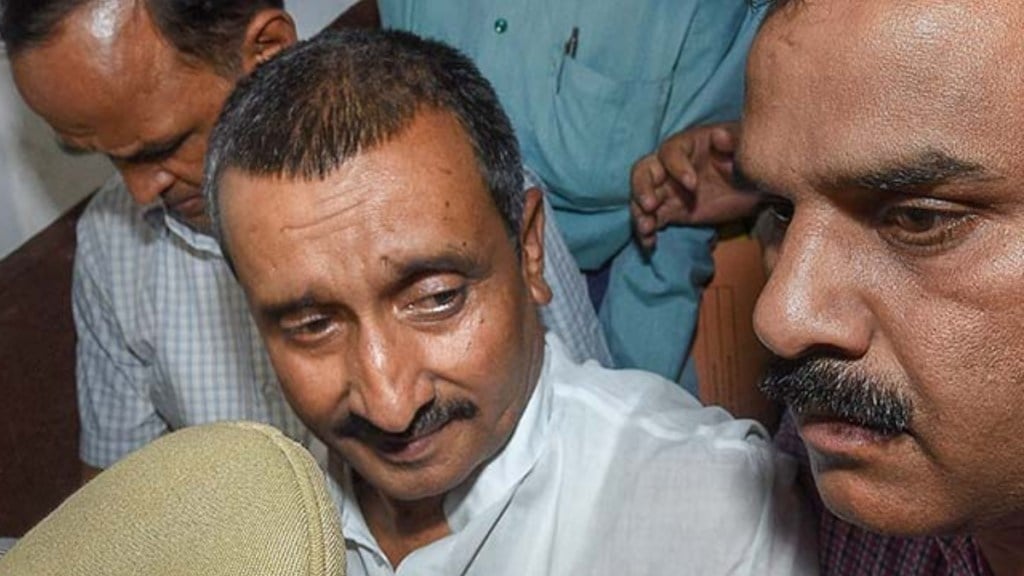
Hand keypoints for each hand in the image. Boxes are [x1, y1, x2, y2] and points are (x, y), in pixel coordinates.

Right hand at [630, 122, 760, 250]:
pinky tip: (651, 243)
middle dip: (642, 188)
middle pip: (644, 172)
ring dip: (640, 213)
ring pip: (643, 198)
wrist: (755, 187)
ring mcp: (668, 190)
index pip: (671, 153)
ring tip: (646, 228)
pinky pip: (652, 220)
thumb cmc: (748, 161)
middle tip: (650, 205)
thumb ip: (734, 141)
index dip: (677, 168)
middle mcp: (670, 166)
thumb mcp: (746, 149)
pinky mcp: (670, 211)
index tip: (693, 185)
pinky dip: (647, 232)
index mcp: (687, 145)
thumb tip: (718, 136)